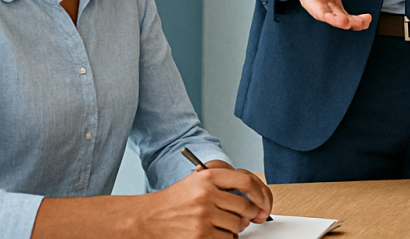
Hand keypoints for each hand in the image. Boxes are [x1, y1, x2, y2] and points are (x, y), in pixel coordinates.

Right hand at [138, 165, 272, 236]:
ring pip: (238, 225)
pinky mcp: (200, 235)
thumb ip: (224, 177)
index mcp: (208, 176)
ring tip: (219, 223)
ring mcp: (203, 215)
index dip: (260, 193)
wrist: (147, 219)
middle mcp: (206, 194)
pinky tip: (212, 232)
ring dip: (235, 228)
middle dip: (247, 215)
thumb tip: (253, 193)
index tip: (263, 203)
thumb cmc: (175, 200)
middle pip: (245, 206)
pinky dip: (225, 238)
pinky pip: (227, 238)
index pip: (246, 181)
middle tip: (241, 216)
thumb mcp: (198, 179)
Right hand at [288, 0, 371, 29]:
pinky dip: (355, 20)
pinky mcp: (336, 5)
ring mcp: (327, 5)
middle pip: (326, 15)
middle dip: (336, 20)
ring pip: (338, 18)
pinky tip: (366, 20)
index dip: (322, 13)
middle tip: (347, 23)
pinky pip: (346, 16)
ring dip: (350, 23)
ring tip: (364, 22)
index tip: (331, 18)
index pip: (313, 5)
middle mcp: (317, 2)